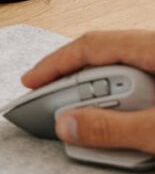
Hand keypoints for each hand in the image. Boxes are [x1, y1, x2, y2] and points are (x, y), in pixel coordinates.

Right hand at [22, 31, 154, 153]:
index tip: (31, 81)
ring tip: (83, 120)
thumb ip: (112, 128)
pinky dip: (122, 104)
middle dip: (74, 82)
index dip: (55, 64)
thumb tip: (68, 125)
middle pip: (105, 57)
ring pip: (125, 72)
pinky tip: (121, 125)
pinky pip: (142, 84)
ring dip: (100, 96)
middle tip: (49, 103)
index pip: (92, 45)